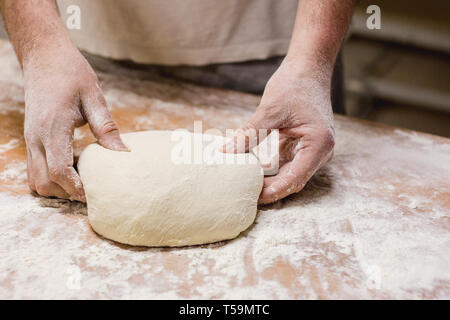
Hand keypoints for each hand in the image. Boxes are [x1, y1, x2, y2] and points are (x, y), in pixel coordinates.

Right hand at [23, 41, 126, 201]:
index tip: (96, 194)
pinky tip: (71, 167)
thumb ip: (106, 126)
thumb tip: (123, 153)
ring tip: (82, 180)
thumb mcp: (93, 96)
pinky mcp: (30, 137)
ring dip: (56, 187)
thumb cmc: (70, 72)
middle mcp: (36, 137)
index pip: (59, 171)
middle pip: (44, 183)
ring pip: (35, 179)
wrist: (43, 56)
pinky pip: (34, 168)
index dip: (77, 188)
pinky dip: (50, 176)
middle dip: (66, 193)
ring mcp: (30, 138)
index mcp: (53, 127)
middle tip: (91, 190)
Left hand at [224, 59, 334, 203]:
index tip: (253, 198)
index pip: (295, 178)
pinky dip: (269, 168)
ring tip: (245, 186)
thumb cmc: (295, 84)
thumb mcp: (269, 110)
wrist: (308, 66)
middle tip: (244, 196)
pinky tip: (251, 170)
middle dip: (269, 189)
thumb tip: (226, 152)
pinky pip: (285, 163)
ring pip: (289, 174)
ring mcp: (312, 149)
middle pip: (293, 180)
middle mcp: (319, 151)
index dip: (273, 191)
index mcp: (318, 144)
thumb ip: (249, 134)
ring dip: (269, 180)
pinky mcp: (302, 145)